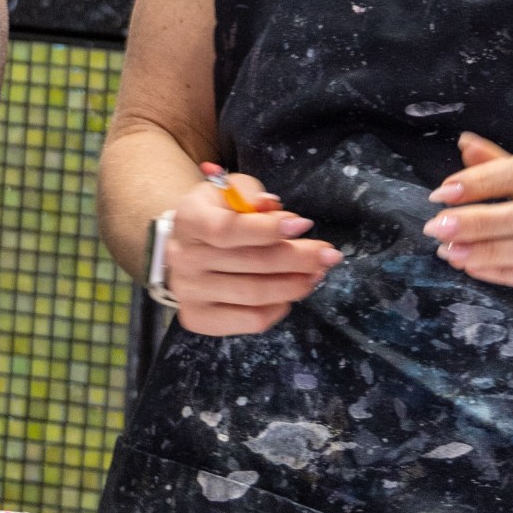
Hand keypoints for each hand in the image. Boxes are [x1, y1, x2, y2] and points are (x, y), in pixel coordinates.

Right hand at [165, 170, 341, 336]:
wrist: (185, 246)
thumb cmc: (215, 214)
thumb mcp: (227, 191)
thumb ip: (249, 193)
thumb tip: (272, 207)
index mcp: (188, 220)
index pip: (227, 230)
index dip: (267, 230)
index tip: (303, 225)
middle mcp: (183, 258)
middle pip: (249, 264)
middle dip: (297, 259)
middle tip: (328, 255)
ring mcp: (189, 292)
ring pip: (254, 295)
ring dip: (294, 285)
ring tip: (316, 274)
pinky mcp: (198, 318)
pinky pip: (250, 320)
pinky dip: (278, 309)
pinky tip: (290, 294)